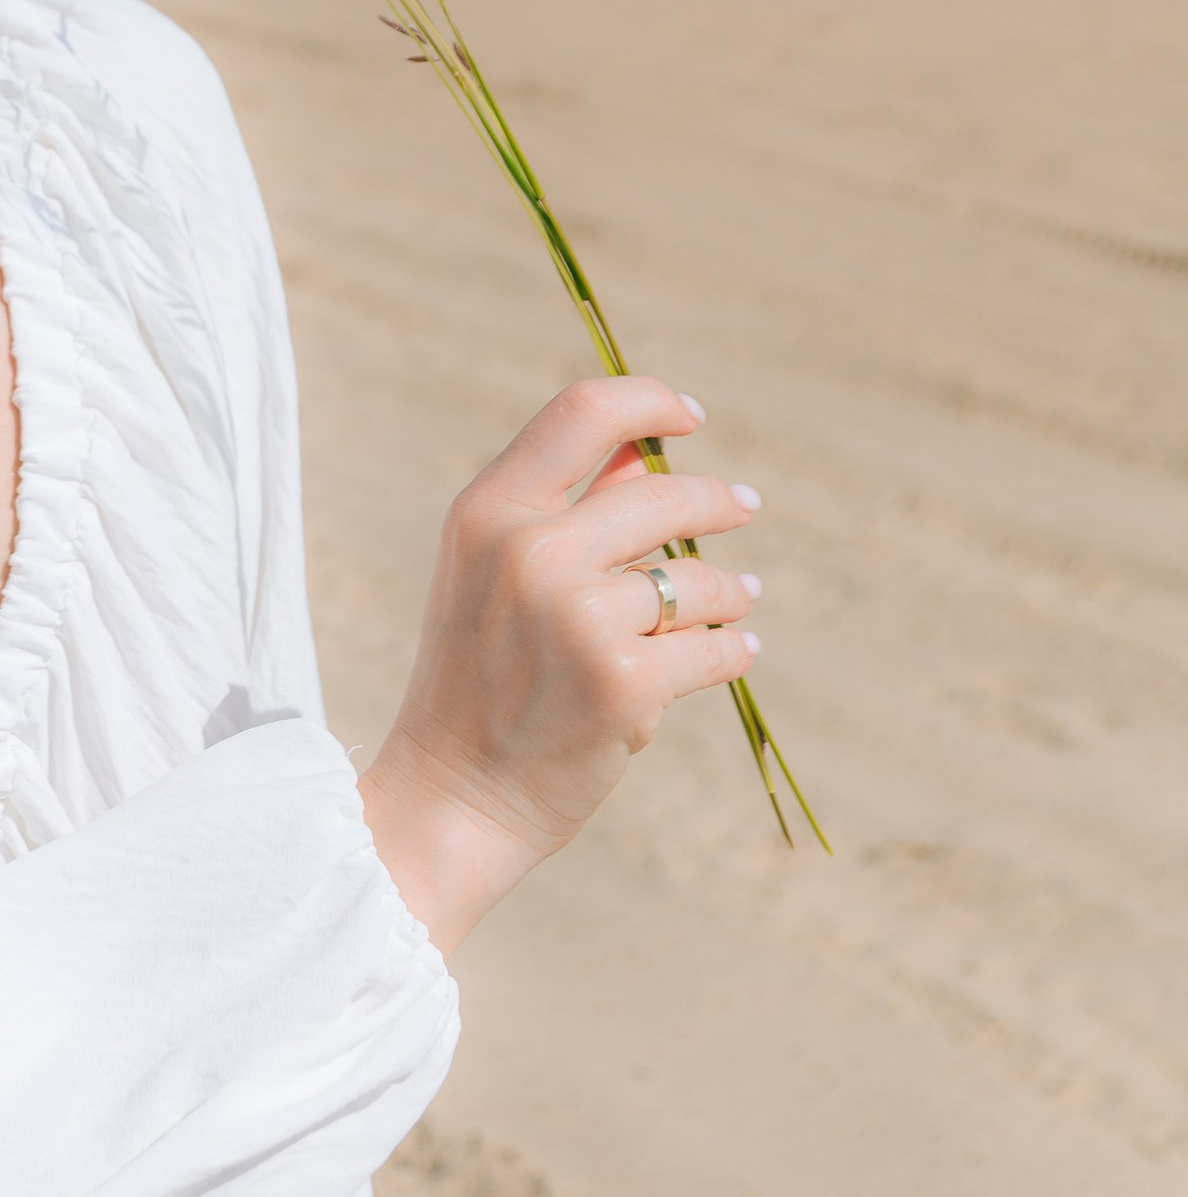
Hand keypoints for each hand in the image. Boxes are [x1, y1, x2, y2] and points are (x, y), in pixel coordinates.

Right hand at [360, 373, 759, 954]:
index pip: (582, 412)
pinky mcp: (624, 683)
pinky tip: (737, 652)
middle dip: (717, 500)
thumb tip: (646, 452)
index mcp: (487, 512)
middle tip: (743, 504)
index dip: (648, 401)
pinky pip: (714, 648)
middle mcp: (529, 552)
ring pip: (697, 580)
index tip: (687, 415)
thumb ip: (563, 509)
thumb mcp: (491, 574)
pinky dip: (733, 650)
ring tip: (738, 607)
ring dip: (729, 593)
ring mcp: (577, 617)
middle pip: (662, 492)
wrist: (453, 796)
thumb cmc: (477, 680)